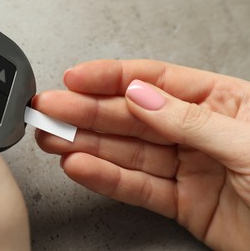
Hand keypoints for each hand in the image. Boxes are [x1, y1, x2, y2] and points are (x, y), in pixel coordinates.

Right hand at [34, 59, 249, 250]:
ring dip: (86, 144)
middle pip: (131, 116)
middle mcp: (196, 131)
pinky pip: (136, 186)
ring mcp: (185, 166)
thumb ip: (188, 119)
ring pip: (126, 151)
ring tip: (53, 138)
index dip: (111, 78)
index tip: (75, 79)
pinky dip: (105, 178)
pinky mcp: (179, 201)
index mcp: (220, 102)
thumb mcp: (247, 142)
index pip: (154, 80)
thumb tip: (140, 96)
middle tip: (49, 111)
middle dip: (85, 112)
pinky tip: (80, 167)